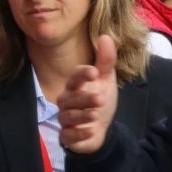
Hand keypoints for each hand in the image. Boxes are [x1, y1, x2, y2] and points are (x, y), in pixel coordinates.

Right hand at [59, 35, 117, 152]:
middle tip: (101, 99)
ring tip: (96, 115)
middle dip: (84, 98)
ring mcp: (66, 119)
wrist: (100, 130)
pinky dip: (79, 133)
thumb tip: (105, 36)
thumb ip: (105, 61)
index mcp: (75, 86)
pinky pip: (69, 135)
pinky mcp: (68, 135)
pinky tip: (91, 131)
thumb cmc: (99, 100)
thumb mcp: (106, 80)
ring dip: (82, 116)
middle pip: (70, 98)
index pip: (74, 77)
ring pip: (68, 116)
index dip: (82, 74)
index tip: (93, 72)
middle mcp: (67, 101)